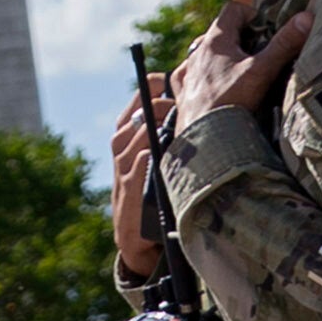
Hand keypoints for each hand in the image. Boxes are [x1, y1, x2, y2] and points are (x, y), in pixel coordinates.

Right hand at [105, 82, 169, 273]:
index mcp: (128, 142)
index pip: (134, 106)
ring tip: (169, 119)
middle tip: (174, 100)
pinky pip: (133, 173)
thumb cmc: (157, 195)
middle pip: (130, 121)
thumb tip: (201, 110)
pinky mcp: (127, 198)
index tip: (166, 78)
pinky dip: (143, 161)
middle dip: (152, 106)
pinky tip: (156, 152)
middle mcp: (120, 155)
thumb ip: (171, 138)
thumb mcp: (160, 163)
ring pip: (129, 143)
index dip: (148, 90)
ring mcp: (121, 176)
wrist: (140, 242)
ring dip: (149, 129)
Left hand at [171, 9, 306, 140]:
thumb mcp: (262, 71)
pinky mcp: (181, 93)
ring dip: (221, 59)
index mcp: (215, 40)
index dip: (253, 16)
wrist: (204, 139)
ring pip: (205, 55)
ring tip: (240, 76)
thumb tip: (306, 17)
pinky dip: (203, 78)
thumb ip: (284, 44)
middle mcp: (197, 52)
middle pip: (220, 33)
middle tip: (259, 57)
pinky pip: (190, 76)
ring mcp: (187, 72)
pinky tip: (215, 90)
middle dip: (240, 40)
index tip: (267, 32)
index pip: (233, 10)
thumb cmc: (231, 101)